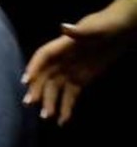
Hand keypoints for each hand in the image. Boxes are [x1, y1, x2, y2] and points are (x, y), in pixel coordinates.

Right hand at [23, 0, 136, 124]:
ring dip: (49, 102)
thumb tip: (64, 27)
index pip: (43, 56)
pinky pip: (70, 96)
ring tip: (46, 116)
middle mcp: (61, 60)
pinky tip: (62, 121)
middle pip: (45, 76)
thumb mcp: (95, 28)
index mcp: (61, 46)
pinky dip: (66, 108)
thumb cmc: (106, 25)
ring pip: (54, 89)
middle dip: (37, 89)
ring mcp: (69, 72)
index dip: (34, 67)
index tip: (25, 80)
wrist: (120, 31)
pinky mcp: (79, 81)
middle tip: (31, 103)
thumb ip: (79, 31)